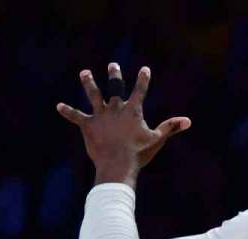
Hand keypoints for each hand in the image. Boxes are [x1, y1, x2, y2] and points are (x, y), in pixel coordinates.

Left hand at [56, 63, 190, 187]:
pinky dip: (67, 111)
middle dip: (114, 75)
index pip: (140, 91)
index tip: (145, 69)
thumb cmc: (139, 153)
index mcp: (133, 110)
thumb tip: (188, 120)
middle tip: (112, 65)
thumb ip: (171, 127)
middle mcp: (116, 108)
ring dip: (88, 83)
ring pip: (93, 95)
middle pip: (115, 87)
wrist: (118, 164)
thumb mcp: (157, 139)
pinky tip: (58, 106)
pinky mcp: (87, 125)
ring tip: (85, 73)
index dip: (143, 79)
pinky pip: (76, 116)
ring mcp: (100, 115)